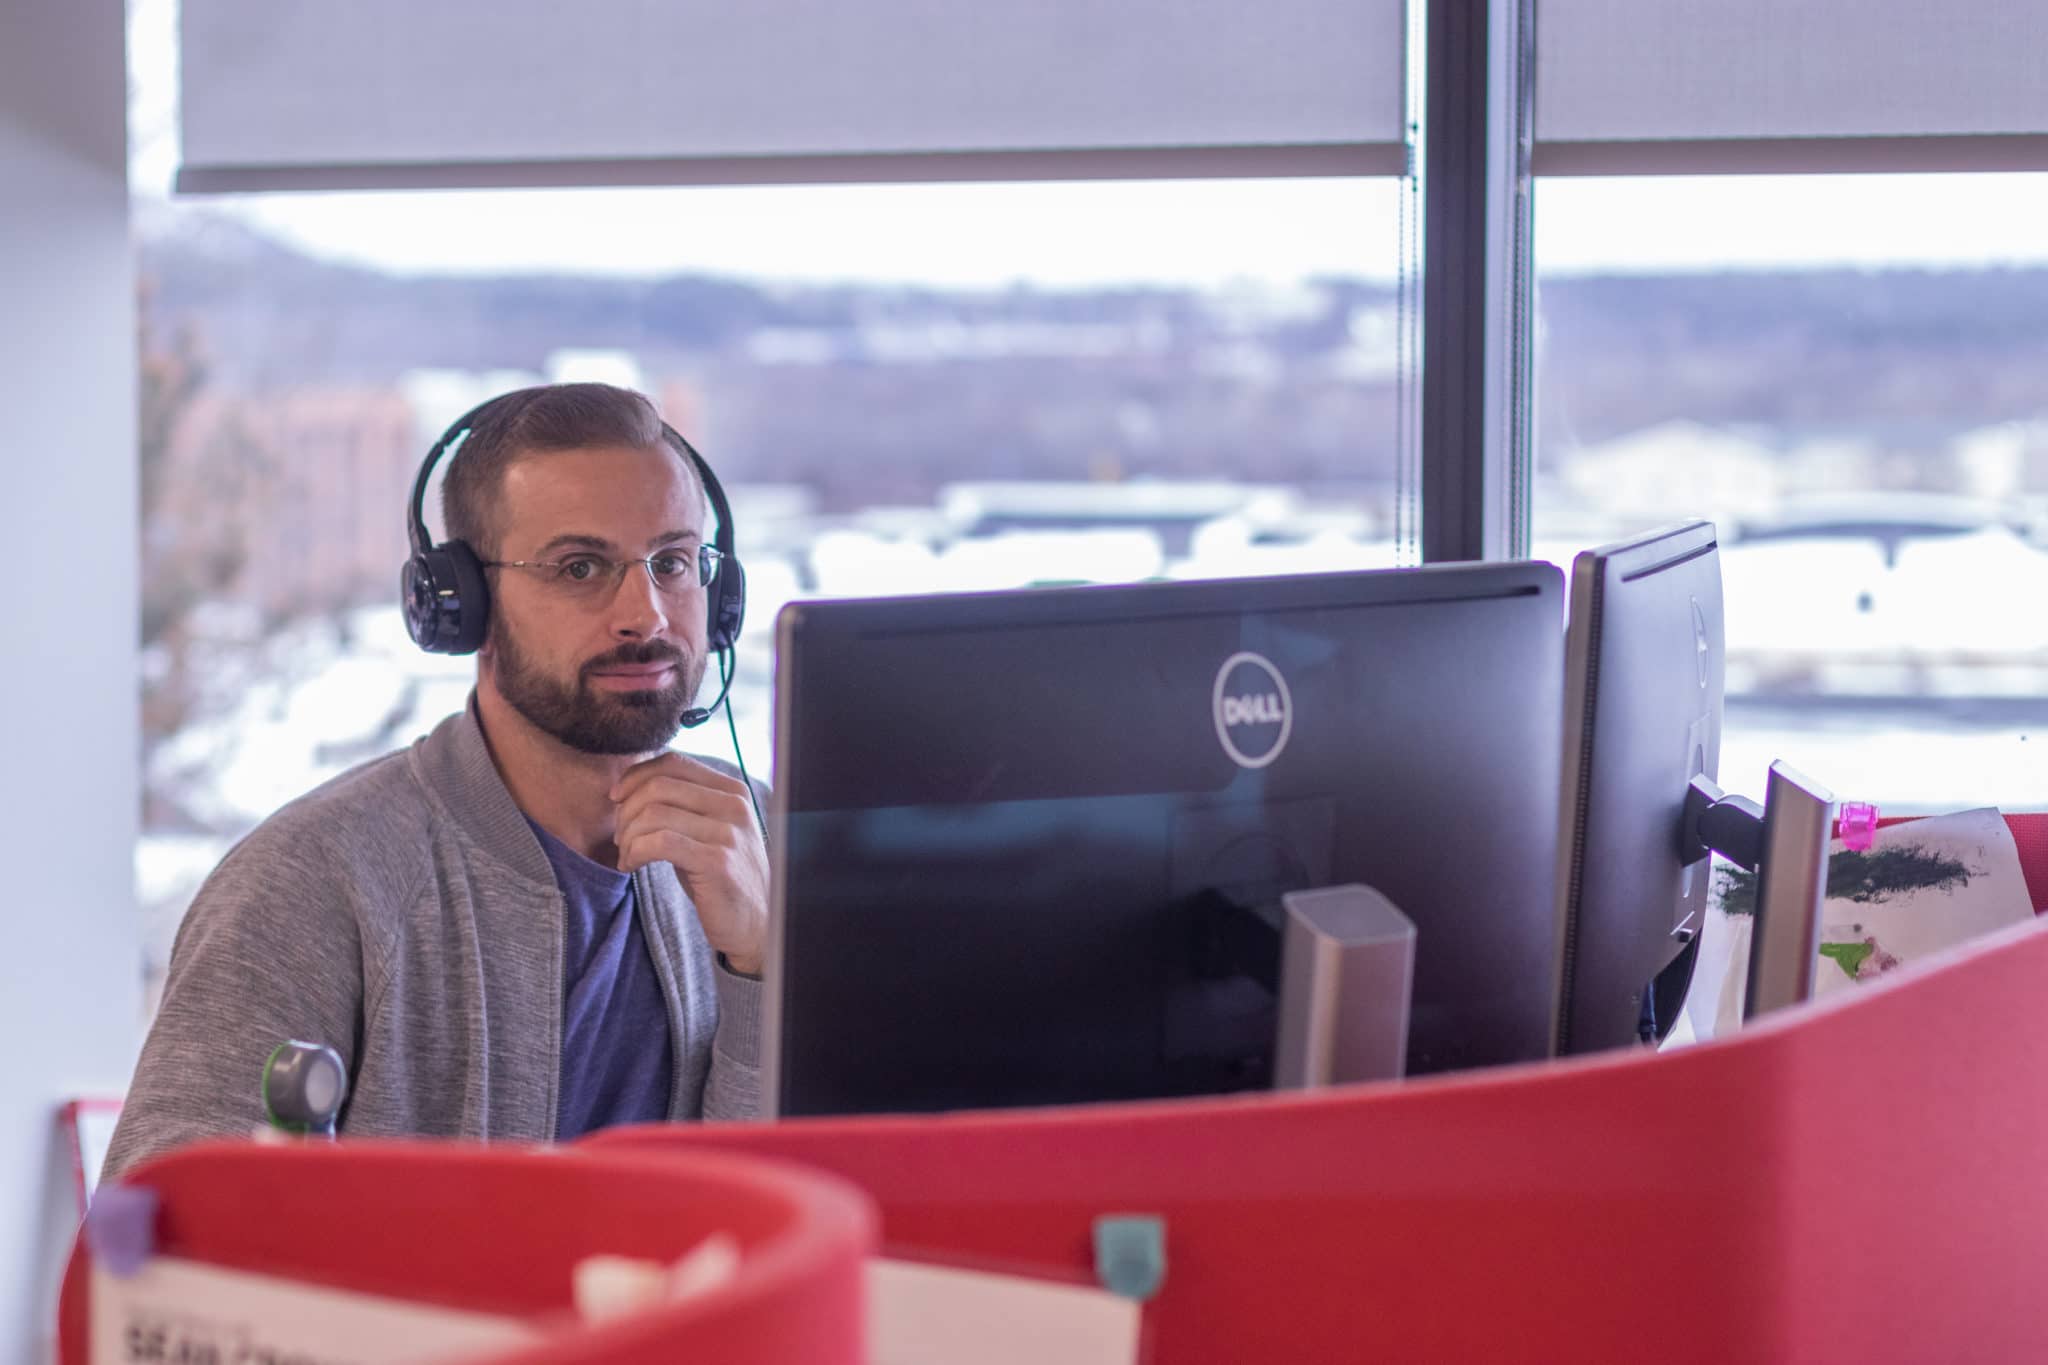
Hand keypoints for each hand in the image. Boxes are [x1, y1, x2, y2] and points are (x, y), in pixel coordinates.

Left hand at [610, 753, 768, 975]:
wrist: (754, 924)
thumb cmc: (721, 878)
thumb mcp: (707, 831)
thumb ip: (682, 805)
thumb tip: (630, 786)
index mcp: (732, 791)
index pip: (674, 763)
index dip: (636, 776)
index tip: (616, 798)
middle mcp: (734, 806)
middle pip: (659, 786)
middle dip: (627, 811)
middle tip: (620, 838)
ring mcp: (729, 833)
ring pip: (655, 814)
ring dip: (628, 836)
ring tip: (627, 856)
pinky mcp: (717, 862)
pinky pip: (660, 843)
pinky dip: (634, 852)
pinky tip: (631, 867)